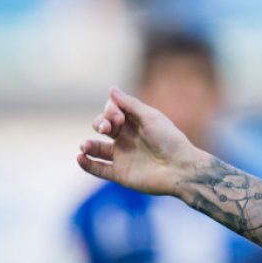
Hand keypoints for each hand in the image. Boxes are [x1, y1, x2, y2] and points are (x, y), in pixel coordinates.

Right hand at [77, 87, 204, 195]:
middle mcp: (127, 139)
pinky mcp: (121, 174)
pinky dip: (87, 164)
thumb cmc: (170, 140)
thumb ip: (130, 104)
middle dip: (99, 123)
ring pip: (96, 149)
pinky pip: (98, 169)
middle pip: (102, 126)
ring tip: (86, 146)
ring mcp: (123, 156)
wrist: (181, 169)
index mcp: (135, 123)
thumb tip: (111, 89)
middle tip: (106, 128)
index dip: (110, 111)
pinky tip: (80, 157)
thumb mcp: (151, 117)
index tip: (119, 117)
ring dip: (87, 145)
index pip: (112, 111)